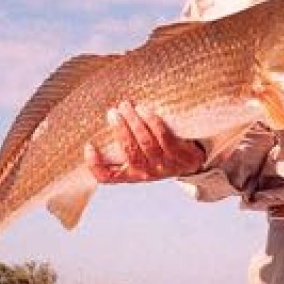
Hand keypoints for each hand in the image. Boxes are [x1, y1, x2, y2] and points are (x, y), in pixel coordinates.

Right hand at [86, 101, 204, 183]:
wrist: (195, 161)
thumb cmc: (159, 152)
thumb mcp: (140, 155)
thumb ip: (123, 144)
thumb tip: (103, 117)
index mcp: (132, 175)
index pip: (107, 177)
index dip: (95, 165)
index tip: (89, 146)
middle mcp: (148, 174)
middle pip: (130, 153)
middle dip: (120, 130)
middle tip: (112, 112)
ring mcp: (167, 167)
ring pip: (147, 144)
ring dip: (135, 123)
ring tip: (126, 106)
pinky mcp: (184, 158)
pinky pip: (166, 138)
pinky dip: (153, 124)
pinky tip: (145, 111)